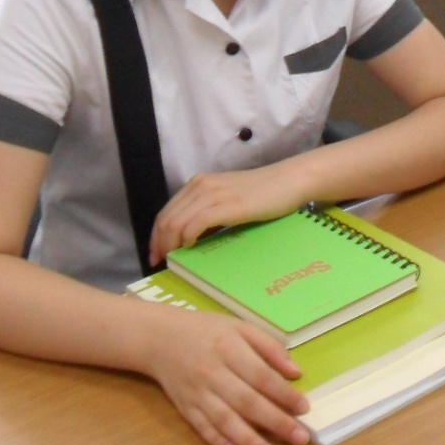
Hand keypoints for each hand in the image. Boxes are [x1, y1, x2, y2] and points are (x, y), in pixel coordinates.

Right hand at [142, 308, 311, 444]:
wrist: (159, 338)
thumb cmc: (206, 330)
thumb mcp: (240, 327)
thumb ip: (269, 347)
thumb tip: (296, 373)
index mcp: (230, 349)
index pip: (262, 376)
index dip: (284, 394)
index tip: (304, 408)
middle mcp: (213, 373)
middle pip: (247, 401)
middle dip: (275, 421)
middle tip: (299, 437)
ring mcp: (197, 393)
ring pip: (224, 419)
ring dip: (248, 439)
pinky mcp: (184, 406)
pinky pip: (201, 426)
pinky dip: (216, 440)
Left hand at [150, 165, 301, 265]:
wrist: (288, 181)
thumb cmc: (263, 193)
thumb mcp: (227, 199)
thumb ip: (208, 212)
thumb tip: (190, 238)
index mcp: (198, 184)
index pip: (166, 212)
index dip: (156, 236)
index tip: (156, 255)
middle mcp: (200, 186)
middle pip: (166, 219)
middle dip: (159, 244)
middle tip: (161, 263)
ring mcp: (213, 194)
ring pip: (177, 223)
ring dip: (171, 245)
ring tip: (173, 259)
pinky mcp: (226, 206)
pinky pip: (195, 224)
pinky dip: (187, 238)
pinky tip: (191, 247)